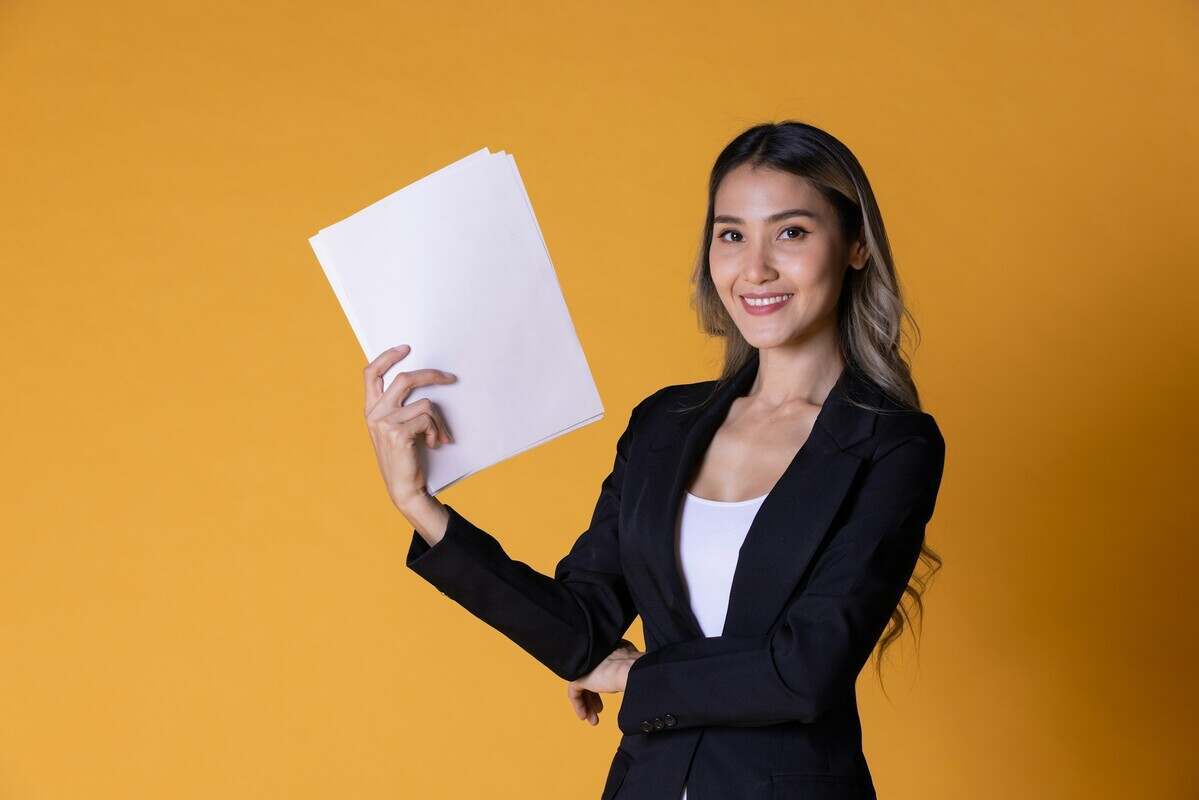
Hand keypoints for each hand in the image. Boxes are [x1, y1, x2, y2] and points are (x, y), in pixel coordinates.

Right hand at [363, 345, 457, 510]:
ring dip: (439, 421)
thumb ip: (399, 407)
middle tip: (451, 378)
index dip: (387, 357)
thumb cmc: (405, 457)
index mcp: (371, 409)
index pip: (371, 373)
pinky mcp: (398, 433)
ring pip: (425, 404)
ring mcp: (384, 423)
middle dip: (432, 375)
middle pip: (405, 379)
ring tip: (440, 436)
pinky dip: (436, 431)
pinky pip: (428, 419)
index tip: (406, 348)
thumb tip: (423, 381)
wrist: (404, 488)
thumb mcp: (396, 429)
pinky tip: (434, 444)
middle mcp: (374, 413)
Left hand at [567, 639, 643, 725]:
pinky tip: (584, 716)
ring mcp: (587, 664)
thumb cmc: (639, 669)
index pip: (603, 665)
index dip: (605, 682)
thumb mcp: (635, 667)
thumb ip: (629, 670)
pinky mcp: (579, 676)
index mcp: (611, 647)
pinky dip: (579, 705)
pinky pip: (574, 692)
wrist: (630, 669)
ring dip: (588, 704)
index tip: (611, 693)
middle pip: (592, 675)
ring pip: (583, 685)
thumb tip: (637, 680)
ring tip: (593, 720)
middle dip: (594, 696)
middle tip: (600, 709)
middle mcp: (596, 653)